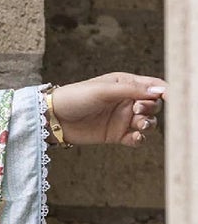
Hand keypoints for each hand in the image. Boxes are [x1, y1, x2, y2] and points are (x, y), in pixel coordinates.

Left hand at [49, 73, 165, 145]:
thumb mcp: (104, 90)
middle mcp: (127, 101)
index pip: (153, 86)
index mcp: (126, 84)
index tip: (170, 97)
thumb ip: (132, 90)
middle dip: (151, 108)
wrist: (54, 118)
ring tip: (139, 125)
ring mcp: (122, 119)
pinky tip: (135, 138)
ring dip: (148, 124)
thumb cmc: (77, 97)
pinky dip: (139, 139)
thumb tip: (159, 92)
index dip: (165, 91)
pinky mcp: (116, 135)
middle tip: (137, 110)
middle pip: (153, 106)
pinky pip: (136, 139)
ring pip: (147, 122)